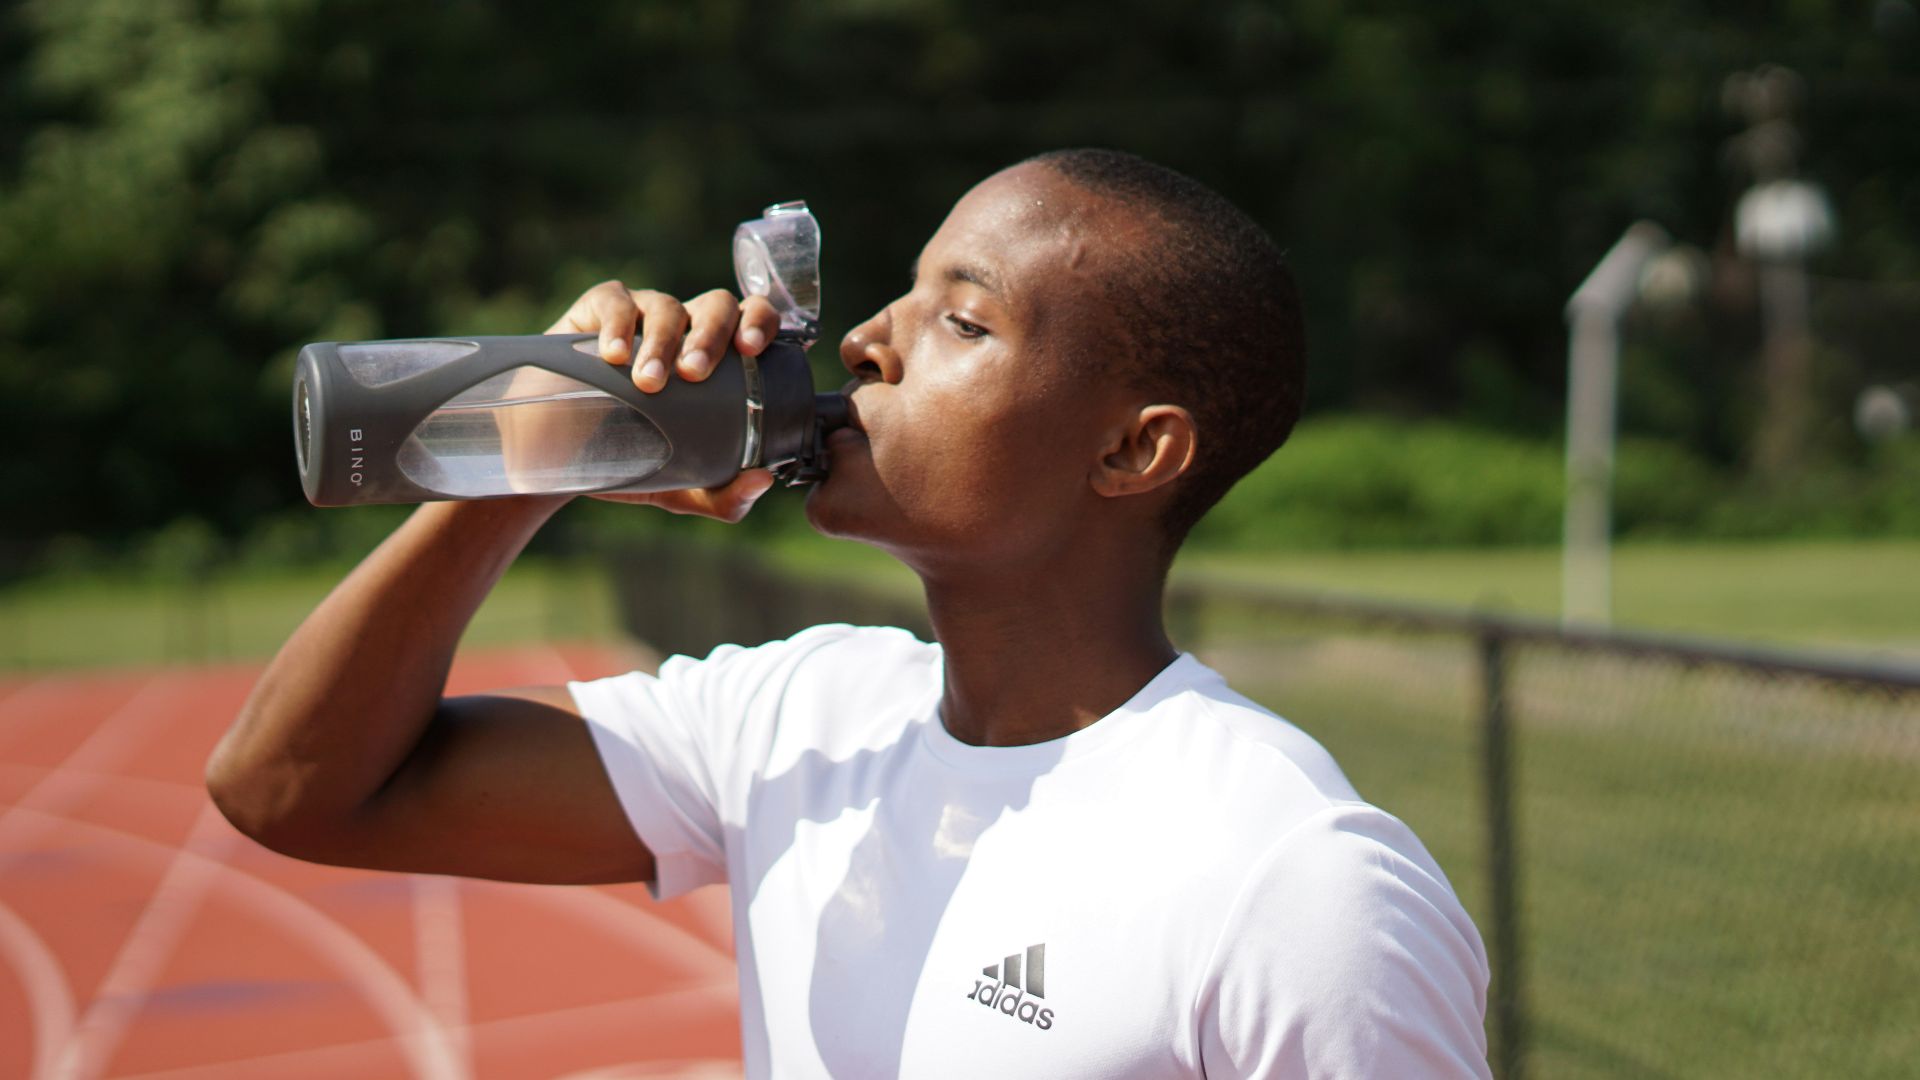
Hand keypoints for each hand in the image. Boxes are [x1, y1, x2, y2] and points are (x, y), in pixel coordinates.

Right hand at [535, 280, 781, 520]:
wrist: (563, 458)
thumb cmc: (635, 460)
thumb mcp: (683, 487)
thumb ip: (725, 496)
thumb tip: (762, 481)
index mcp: (721, 358)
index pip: (754, 319)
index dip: (760, 322)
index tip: (750, 349)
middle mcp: (688, 329)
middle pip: (717, 306)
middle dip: (711, 336)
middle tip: (694, 374)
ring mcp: (644, 315)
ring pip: (668, 307)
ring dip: (662, 342)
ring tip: (648, 381)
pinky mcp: (598, 310)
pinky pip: (615, 301)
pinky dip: (618, 324)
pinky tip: (614, 355)